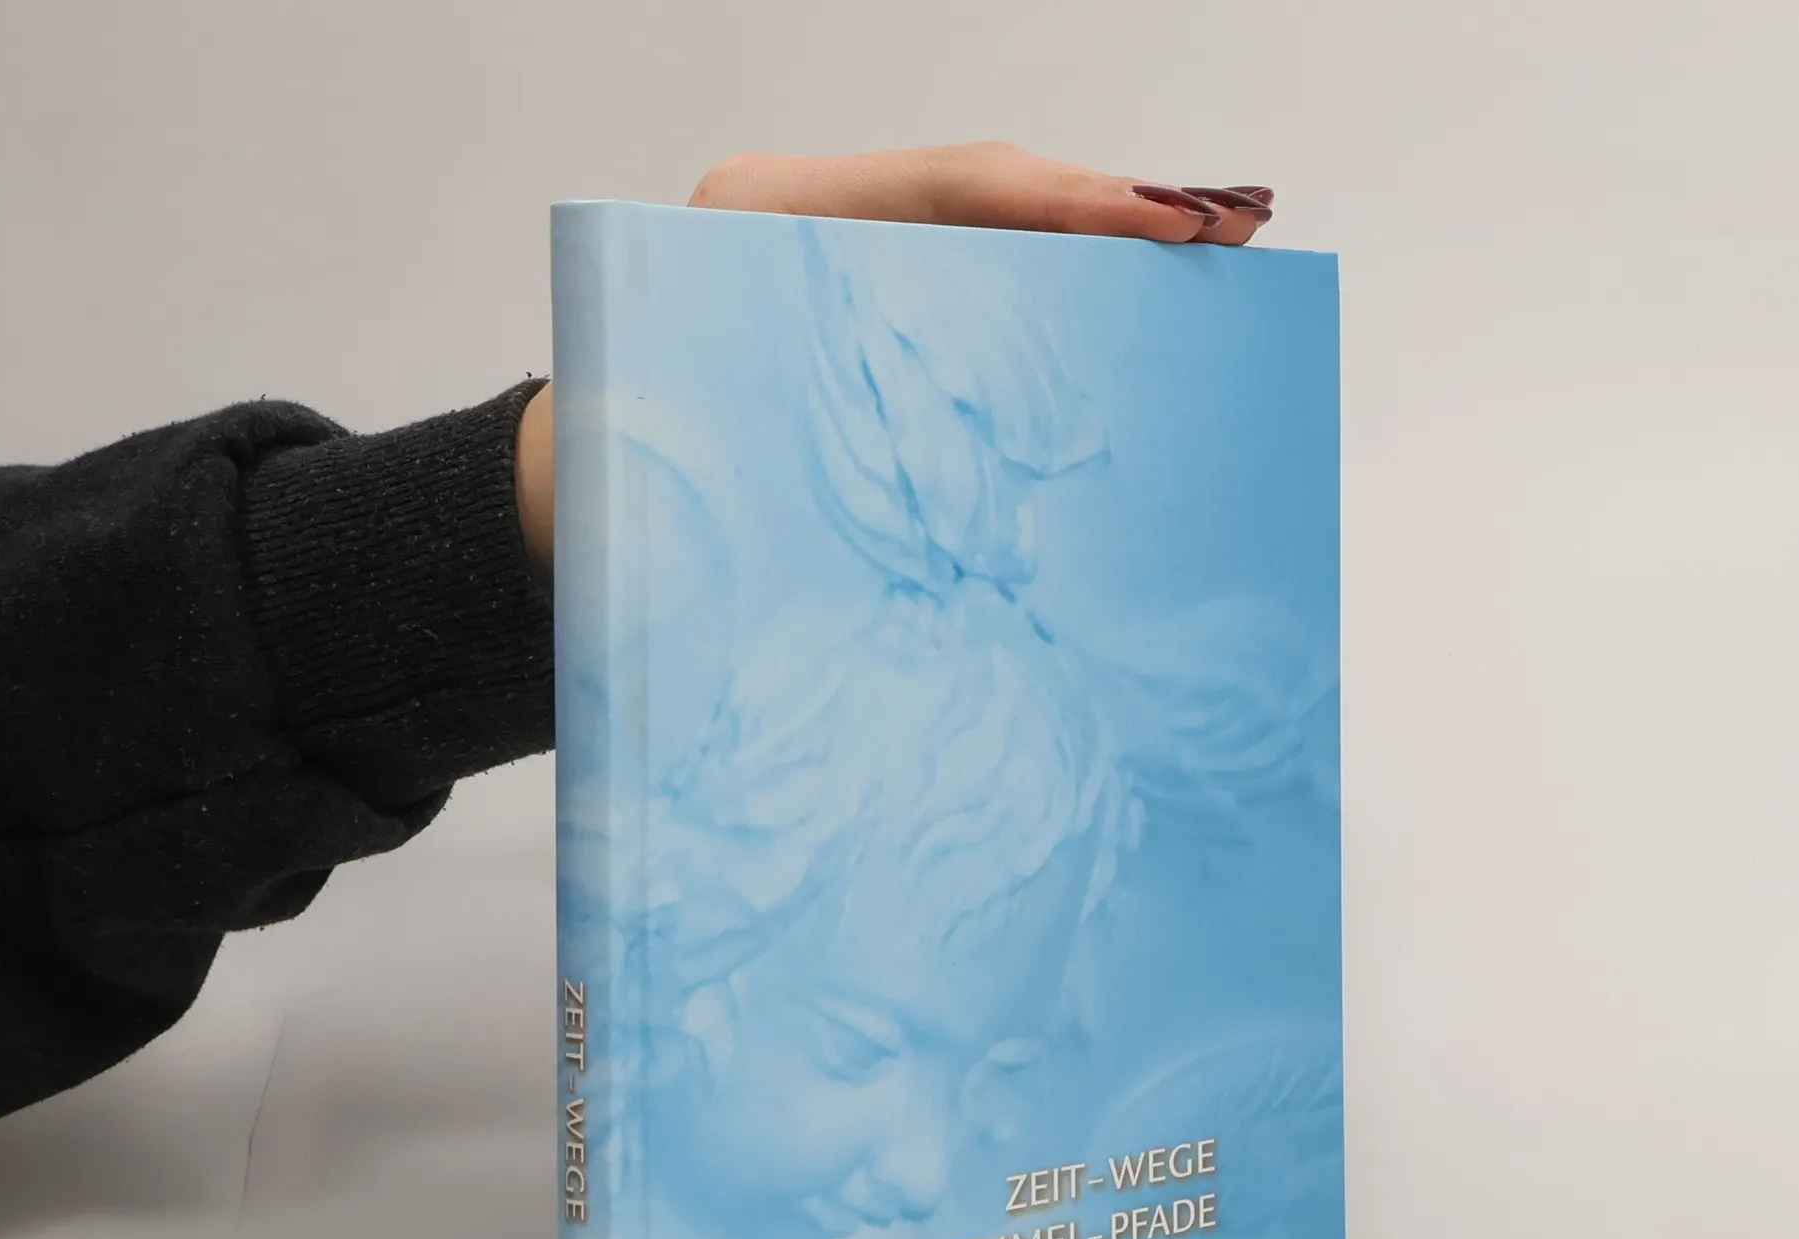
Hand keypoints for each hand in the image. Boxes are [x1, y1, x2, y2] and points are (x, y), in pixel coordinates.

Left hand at [515, 143, 1273, 577]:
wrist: (567, 490)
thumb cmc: (629, 481)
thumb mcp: (729, 461)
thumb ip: (840, 446)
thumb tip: (989, 483)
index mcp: (765, 218)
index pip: (948, 188)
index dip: (1067, 204)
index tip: (1167, 225)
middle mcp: (808, 217)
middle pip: (986, 193)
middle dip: (1112, 211)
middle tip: (1231, 229)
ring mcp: (836, 255)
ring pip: (987, 234)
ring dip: (1101, 250)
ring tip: (1211, 252)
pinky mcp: (861, 302)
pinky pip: (969, 283)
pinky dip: (1052, 294)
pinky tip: (1131, 305)